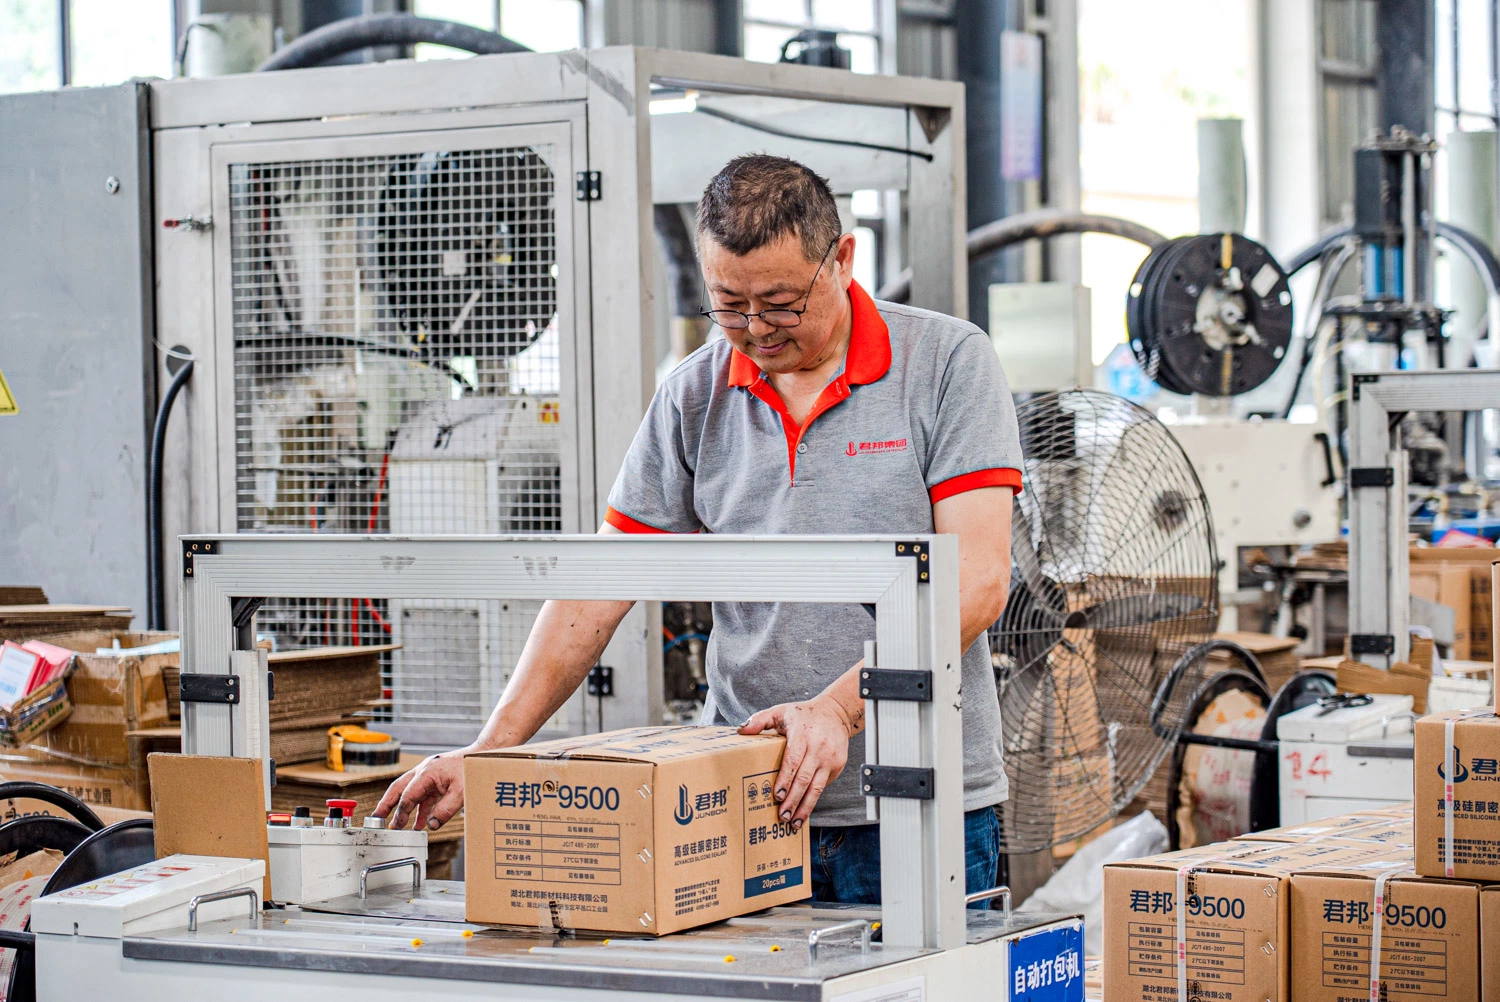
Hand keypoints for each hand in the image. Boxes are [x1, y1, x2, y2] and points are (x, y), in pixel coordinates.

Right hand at [372, 746, 472, 830]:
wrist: (483, 755)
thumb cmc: (472, 768)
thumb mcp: (462, 792)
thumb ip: (445, 810)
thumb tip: (432, 825)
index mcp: (427, 772)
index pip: (408, 796)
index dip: (401, 813)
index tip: (397, 826)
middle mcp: (424, 771)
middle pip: (398, 788)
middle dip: (386, 804)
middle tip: (376, 819)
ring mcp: (428, 773)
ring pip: (409, 791)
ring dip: (402, 808)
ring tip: (394, 825)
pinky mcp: (435, 779)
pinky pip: (422, 795)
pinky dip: (418, 808)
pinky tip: (418, 822)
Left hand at [738, 695, 856, 829]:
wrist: (836, 713)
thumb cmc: (804, 715)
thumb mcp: (780, 711)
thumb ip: (760, 720)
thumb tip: (741, 731)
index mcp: (802, 734)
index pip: (793, 760)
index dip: (785, 779)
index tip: (777, 796)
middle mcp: (818, 747)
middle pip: (804, 779)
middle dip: (793, 800)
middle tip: (783, 816)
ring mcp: (830, 758)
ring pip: (817, 787)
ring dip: (805, 807)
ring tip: (795, 822)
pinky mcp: (837, 765)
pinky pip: (823, 785)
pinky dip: (813, 799)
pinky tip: (804, 810)